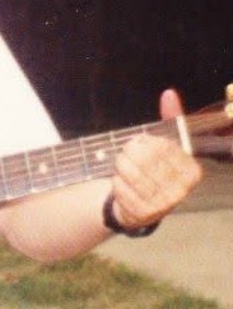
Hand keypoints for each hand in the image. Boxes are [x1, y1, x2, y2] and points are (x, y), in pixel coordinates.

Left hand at [110, 88, 203, 229]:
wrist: (144, 205)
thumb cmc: (158, 170)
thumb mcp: (167, 145)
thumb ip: (170, 120)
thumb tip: (169, 94)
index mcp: (192, 172)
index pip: (163, 147)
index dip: (145, 141)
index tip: (138, 141)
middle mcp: (181, 190)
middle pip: (146, 160)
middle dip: (129, 152)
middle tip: (124, 151)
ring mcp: (163, 205)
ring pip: (133, 175)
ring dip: (121, 166)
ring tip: (120, 164)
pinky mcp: (144, 214)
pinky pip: (122, 190)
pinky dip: (116, 182)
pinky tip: (118, 180)